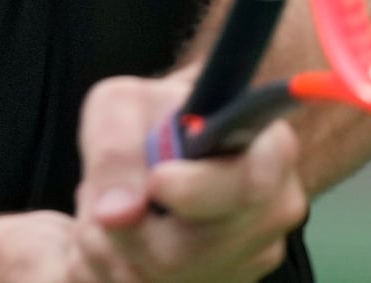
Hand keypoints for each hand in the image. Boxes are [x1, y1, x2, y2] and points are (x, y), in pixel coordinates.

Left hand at [69, 74, 307, 282]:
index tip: (155, 180)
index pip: (248, 186)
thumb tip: (117, 214)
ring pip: (161, 280)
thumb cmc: (149, 115)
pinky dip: (113, 269)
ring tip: (105, 209)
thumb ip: (117, 149)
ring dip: (109, 249)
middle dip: (125, 229)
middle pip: (191, 253)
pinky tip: (116, 237)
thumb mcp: (124, 106)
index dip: (195, 191)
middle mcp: (272, 213)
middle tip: (98, 194)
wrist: (163, 144)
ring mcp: (249, 259)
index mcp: (268, 151)